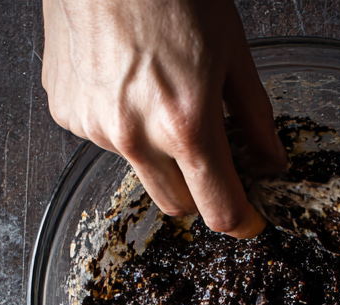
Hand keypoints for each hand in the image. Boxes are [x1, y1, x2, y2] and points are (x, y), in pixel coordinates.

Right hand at [41, 0, 284, 236]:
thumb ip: (253, 115)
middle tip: (207, 152)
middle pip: (176, 204)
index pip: (218, 209)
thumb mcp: (231, 49)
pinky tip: (122, 76)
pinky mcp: (68, 113)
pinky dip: (118, 121)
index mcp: (185, 125)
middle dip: (197, 189)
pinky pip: (102, 137)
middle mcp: (136, 137)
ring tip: (156, 89)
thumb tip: (271, 159)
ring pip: (138, 170)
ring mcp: (96, 128)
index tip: (248, 218)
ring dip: (155, 151)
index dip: (241, 220)